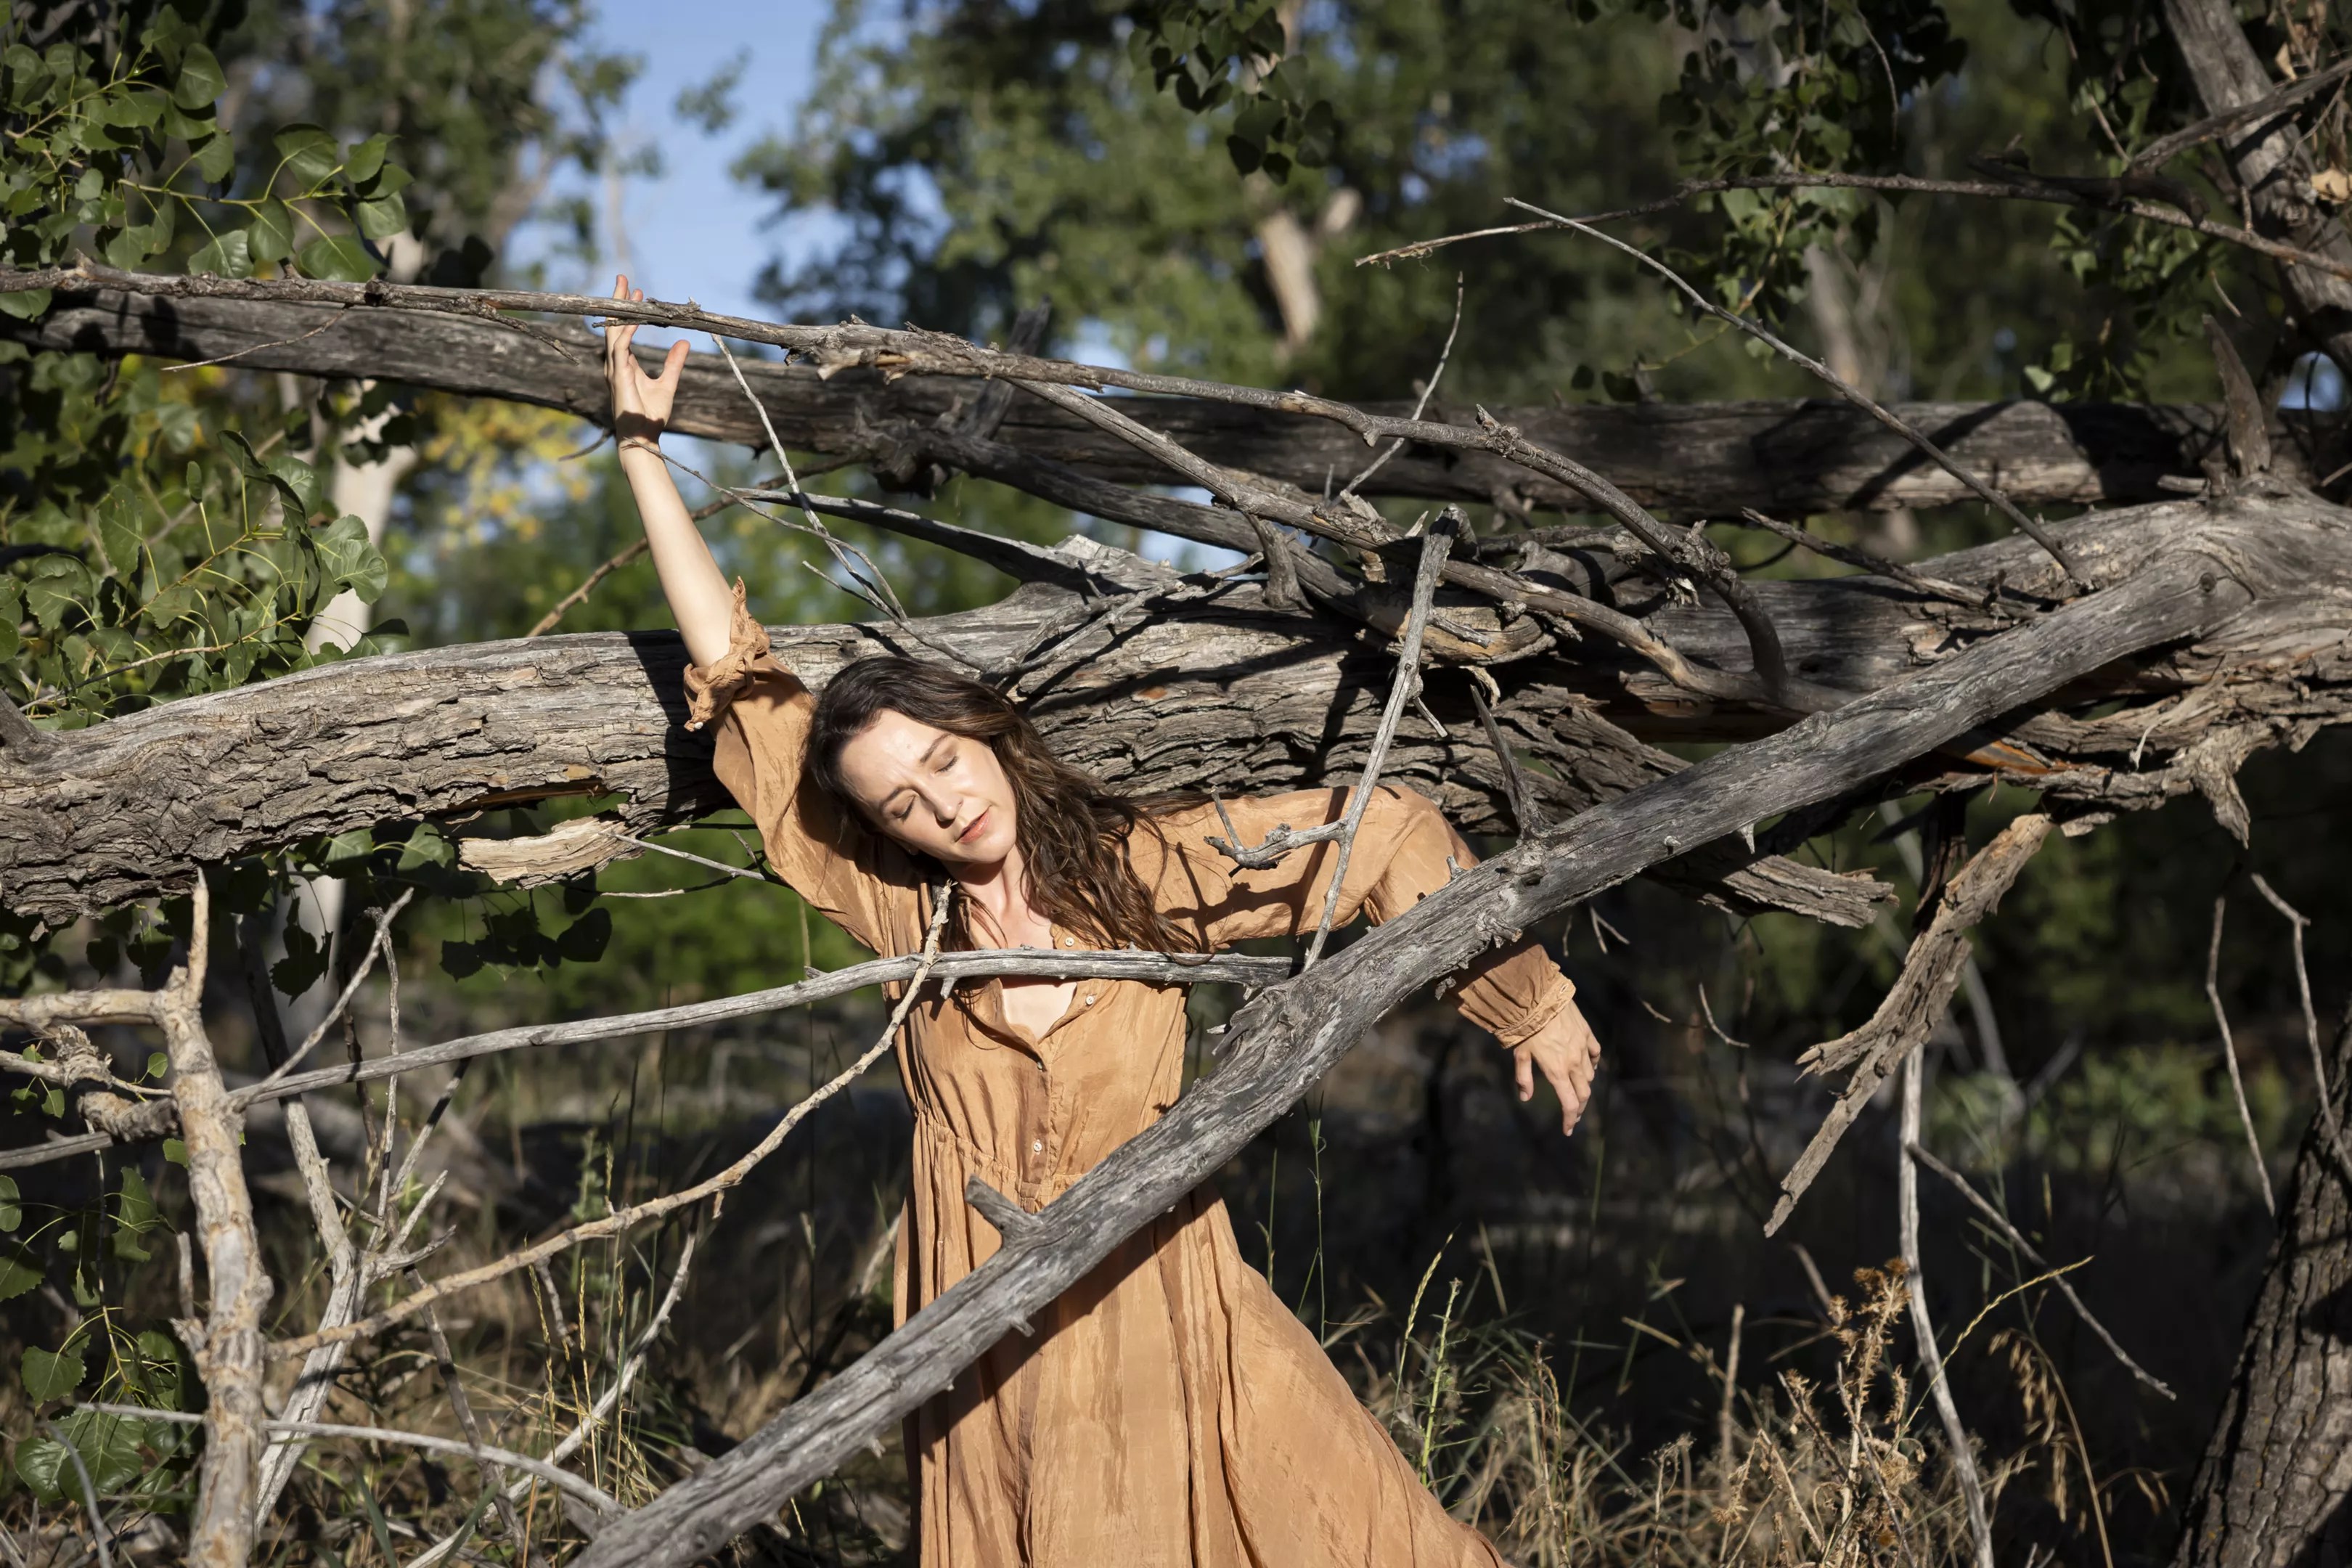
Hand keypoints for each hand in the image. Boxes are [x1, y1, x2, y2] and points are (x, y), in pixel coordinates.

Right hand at [603, 273, 689, 447]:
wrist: (643, 436)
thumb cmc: (651, 415)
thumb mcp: (668, 383)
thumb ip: (674, 362)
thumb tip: (684, 342)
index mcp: (627, 364)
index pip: (624, 331)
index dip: (630, 312)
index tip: (637, 294)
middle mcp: (618, 363)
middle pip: (615, 325)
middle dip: (618, 302)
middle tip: (623, 279)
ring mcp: (615, 368)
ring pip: (614, 332)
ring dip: (620, 310)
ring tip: (627, 289)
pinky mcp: (619, 375)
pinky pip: (620, 348)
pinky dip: (627, 333)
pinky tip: (633, 319)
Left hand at [1512, 997, 1600, 1135]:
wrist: (1539, 997)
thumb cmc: (1525, 1026)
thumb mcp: (1519, 1054)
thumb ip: (1523, 1077)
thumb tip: (1525, 1098)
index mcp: (1557, 1071)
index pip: (1569, 1103)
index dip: (1570, 1120)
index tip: (1568, 1130)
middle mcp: (1574, 1063)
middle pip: (1583, 1093)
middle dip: (1579, 1107)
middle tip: (1573, 1114)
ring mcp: (1582, 1048)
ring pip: (1589, 1075)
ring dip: (1584, 1086)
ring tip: (1576, 1089)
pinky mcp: (1587, 1034)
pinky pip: (1595, 1053)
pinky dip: (1593, 1063)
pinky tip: (1588, 1065)